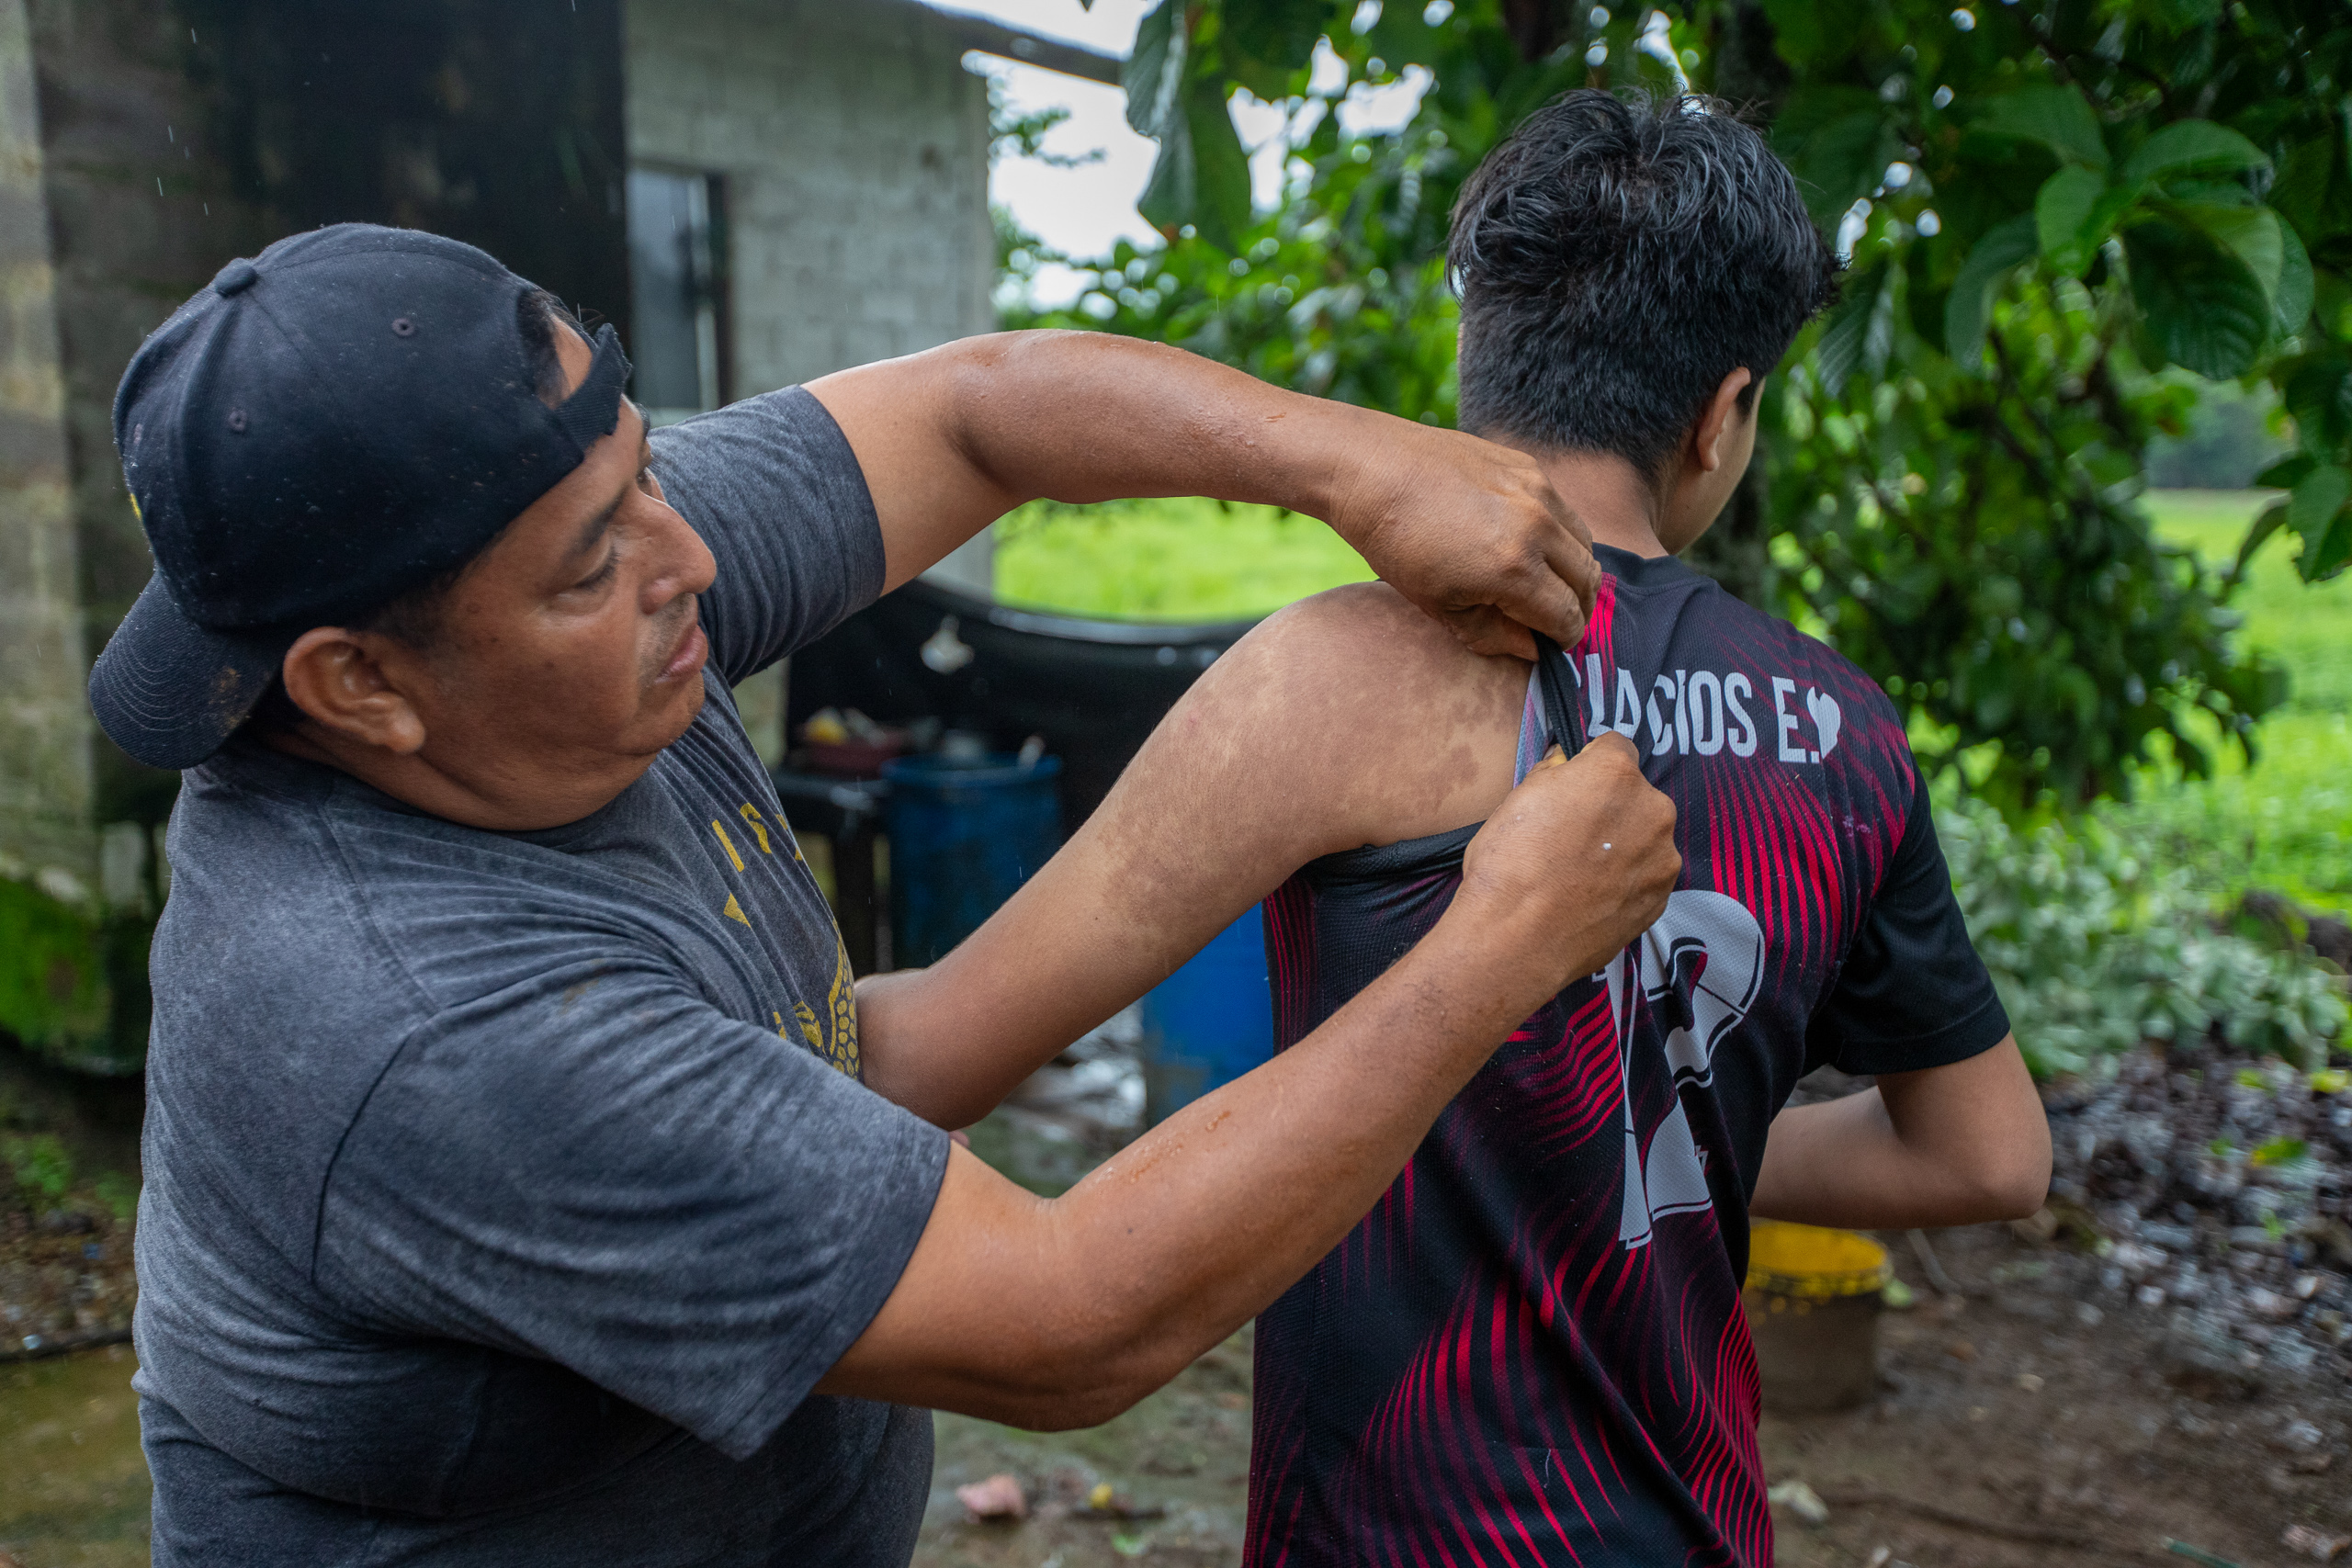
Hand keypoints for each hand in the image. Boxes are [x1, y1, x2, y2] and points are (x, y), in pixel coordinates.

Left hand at [1331, 424, 1600, 660]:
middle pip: (1587, 582)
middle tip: (1554, 621)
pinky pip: (1563, 510)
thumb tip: (1530, 648)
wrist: (1370, 468)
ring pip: (1584, 544)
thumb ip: (1491, 634)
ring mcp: (1537, 490)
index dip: (1561, 639)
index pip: (1567, 617)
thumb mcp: (1436, 604)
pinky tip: (1528, 543)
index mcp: (1514, 569)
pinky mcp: (1528, 467)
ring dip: (1574, 571)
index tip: (1549, 644)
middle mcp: (1538, 527)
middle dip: (1576, 609)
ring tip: (1547, 584)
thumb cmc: (1395, 542)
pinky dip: (1558, 534)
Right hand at [1443, 734, 1678, 1008]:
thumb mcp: (1517, 798)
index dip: (1591, 766)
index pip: (1616, 746)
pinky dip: (1626, 882)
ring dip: (1623, 846)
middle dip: (1611, 808)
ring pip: (1645, 838)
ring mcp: (1662, 857)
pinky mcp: (1661, 898)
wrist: (1517, 939)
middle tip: (1571, 837)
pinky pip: (1646, 877)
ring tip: (1580, 874)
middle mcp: (1651, 808)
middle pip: (1636, 794)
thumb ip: (1554, 774)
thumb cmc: (1508, 864)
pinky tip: (1591, 898)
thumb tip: (1566, 767)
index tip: (1573, 787)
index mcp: (1614, 773)